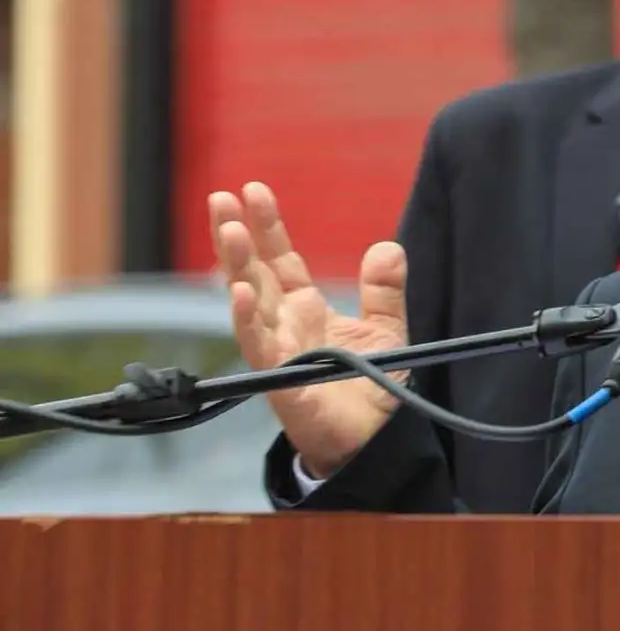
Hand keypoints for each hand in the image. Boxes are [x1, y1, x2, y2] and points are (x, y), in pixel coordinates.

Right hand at [209, 182, 409, 478]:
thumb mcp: (385, 330)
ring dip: (236, 268)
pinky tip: (241, 295)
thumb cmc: (369, 387)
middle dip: (235, 236)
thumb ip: (383, 291)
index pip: (279, 260)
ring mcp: (278, 353)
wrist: (375, 441)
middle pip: (252, 273)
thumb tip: (388, 247)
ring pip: (248, 304)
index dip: (267, 226)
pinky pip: (260, 349)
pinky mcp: (283, 383)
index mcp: (304, 309)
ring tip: (229, 231)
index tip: (253, 189)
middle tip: (220, 198)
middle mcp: (284, 326)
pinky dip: (248, 321)